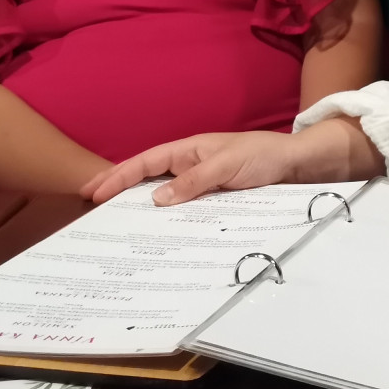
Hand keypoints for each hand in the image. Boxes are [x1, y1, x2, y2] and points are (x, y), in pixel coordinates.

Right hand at [81, 118, 380, 205]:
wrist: (298, 166)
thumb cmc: (265, 156)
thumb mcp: (228, 165)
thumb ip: (193, 181)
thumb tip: (155, 199)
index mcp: (189, 150)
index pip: (146, 162)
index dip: (118, 176)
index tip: (92, 192)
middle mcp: (191, 167)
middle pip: (148, 181)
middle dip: (119, 194)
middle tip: (90, 212)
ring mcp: (201, 186)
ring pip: (164, 199)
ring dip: (140, 212)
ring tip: (114, 231)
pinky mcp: (215, 203)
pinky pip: (185, 213)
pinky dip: (168, 223)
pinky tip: (156, 238)